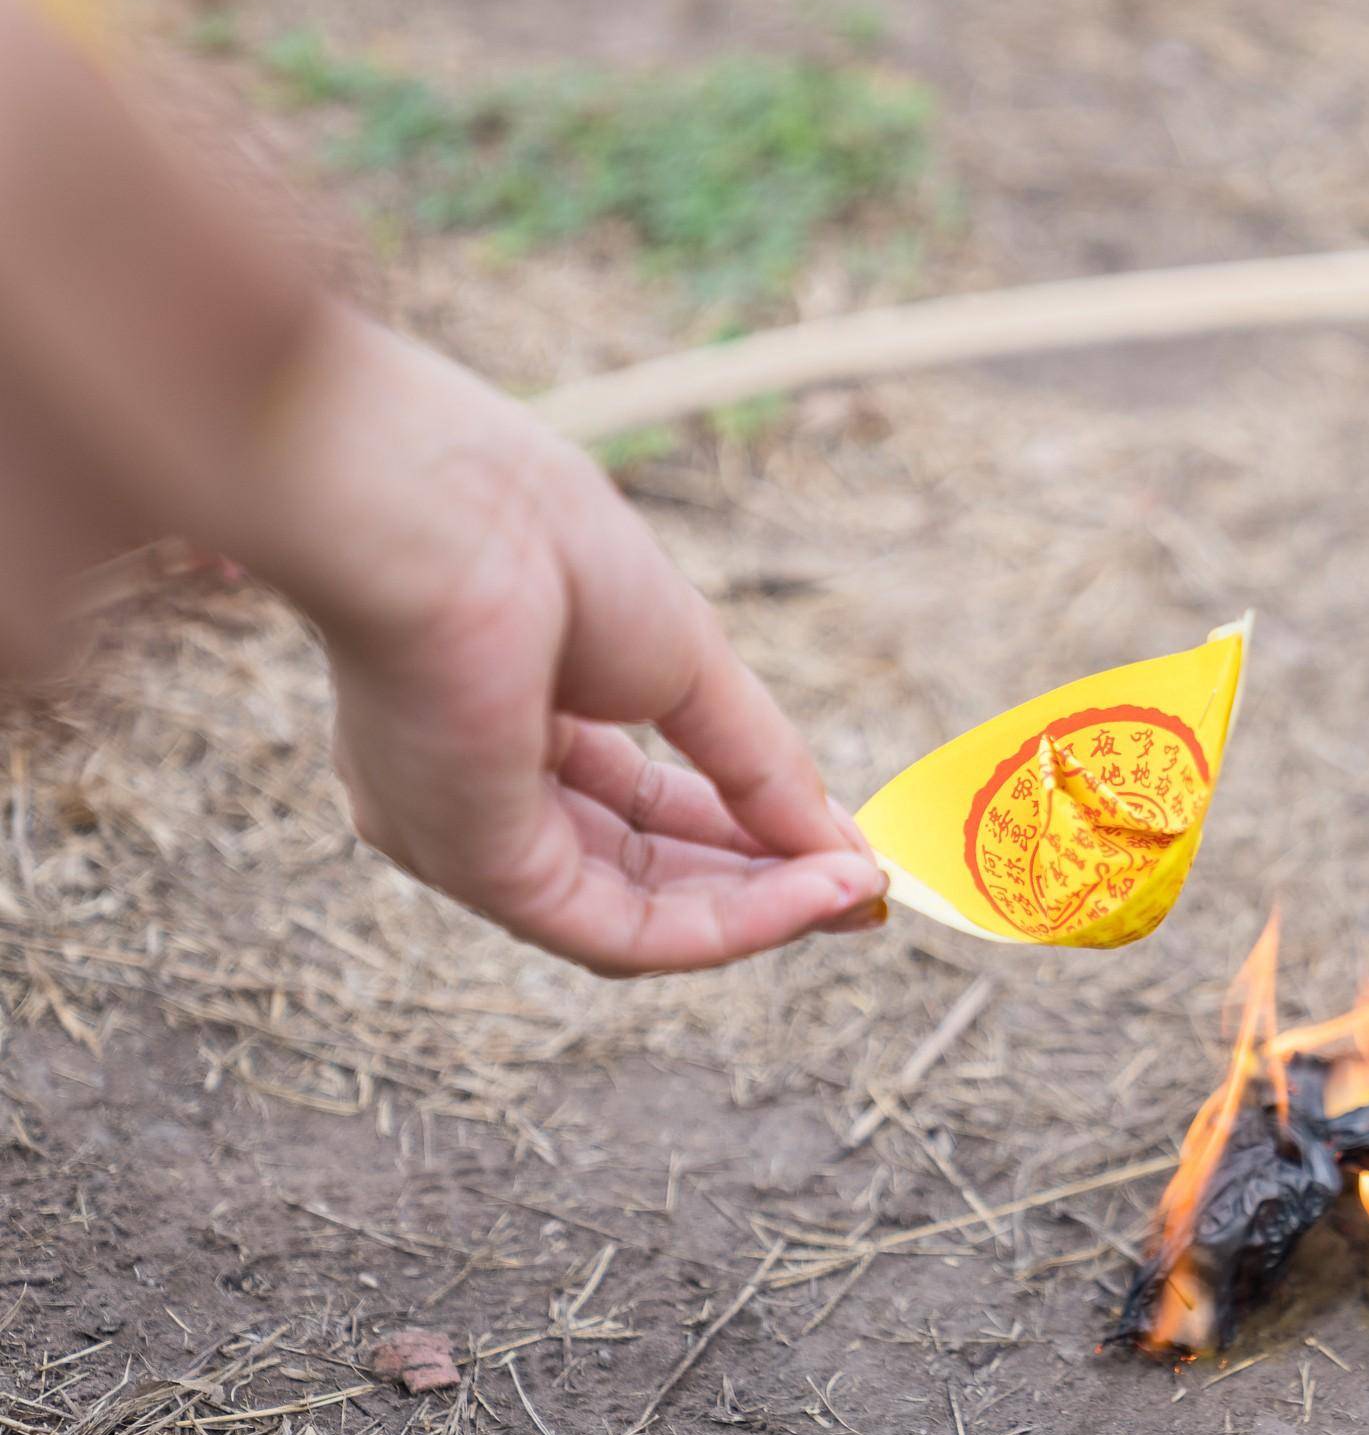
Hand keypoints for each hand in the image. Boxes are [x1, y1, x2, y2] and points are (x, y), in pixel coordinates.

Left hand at [248, 310, 886, 973]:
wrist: (437, 505)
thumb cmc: (532, 536)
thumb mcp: (682, 657)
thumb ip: (759, 760)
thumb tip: (842, 847)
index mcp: (501, 716)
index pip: (640, 806)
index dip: (748, 826)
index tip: (842, 839)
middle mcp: (470, 792)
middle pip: (641, 874)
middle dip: (763, 882)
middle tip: (865, 884)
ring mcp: (468, 837)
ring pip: (634, 915)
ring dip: (760, 910)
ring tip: (858, 888)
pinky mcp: (483, 868)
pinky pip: (622, 929)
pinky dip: (729, 924)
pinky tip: (815, 891)